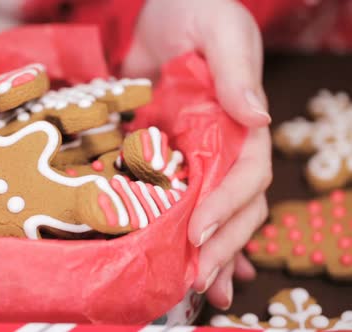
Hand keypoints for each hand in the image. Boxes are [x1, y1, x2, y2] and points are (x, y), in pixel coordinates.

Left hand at [122, 0, 271, 308]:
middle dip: (222, 245)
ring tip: (199, 289)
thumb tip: (255, 117)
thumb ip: (236, 71)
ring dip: (211, 252)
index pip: (246, 175)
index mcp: (242, 124)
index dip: (227, 206)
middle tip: (200, 280)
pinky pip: (180, 198)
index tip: (200, 232)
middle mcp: (224, 146)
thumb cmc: (198, 11)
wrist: (162, 12)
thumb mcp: (221, 31)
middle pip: (235, 206)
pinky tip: (187, 262)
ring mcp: (197, 155)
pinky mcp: (168, 155)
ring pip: (211, 211)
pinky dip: (186, 230)